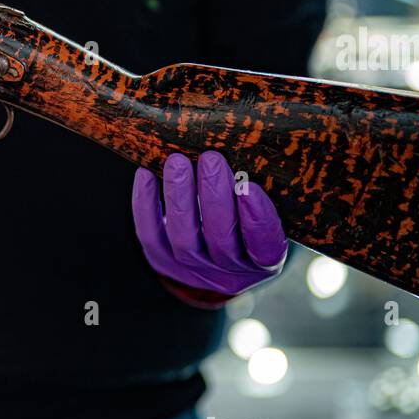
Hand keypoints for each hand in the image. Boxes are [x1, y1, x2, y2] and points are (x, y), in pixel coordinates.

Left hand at [131, 151, 287, 296]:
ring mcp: (195, 271)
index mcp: (266, 262)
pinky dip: (146, 205)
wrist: (221, 246)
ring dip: (179, 197)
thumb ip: (260, 188)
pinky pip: (151, 236)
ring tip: (177, 162)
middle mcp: (232, 274)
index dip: (257, 218)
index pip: (264, 247)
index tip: (249, 186)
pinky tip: (145, 174)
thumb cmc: (251, 214)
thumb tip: (248, 144)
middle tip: (211, 159)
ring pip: (184, 239)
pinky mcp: (164, 263)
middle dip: (214, 197)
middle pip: (221, 241)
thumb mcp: (272, 208)